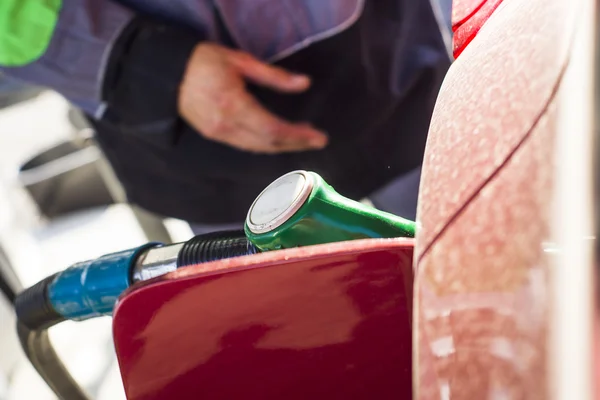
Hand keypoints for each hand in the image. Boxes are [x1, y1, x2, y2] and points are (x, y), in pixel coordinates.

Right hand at [178, 43, 327, 153]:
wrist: (168, 73)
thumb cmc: (205, 61)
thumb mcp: (241, 61)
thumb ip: (274, 76)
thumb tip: (304, 84)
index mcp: (233, 105)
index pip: (273, 129)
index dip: (298, 136)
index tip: (318, 137)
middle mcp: (226, 125)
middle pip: (268, 143)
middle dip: (295, 144)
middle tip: (316, 140)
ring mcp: (218, 133)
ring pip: (257, 148)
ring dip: (282, 146)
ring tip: (302, 138)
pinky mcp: (214, 135)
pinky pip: (246, 146)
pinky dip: (266, 145)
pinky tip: (278, 138)